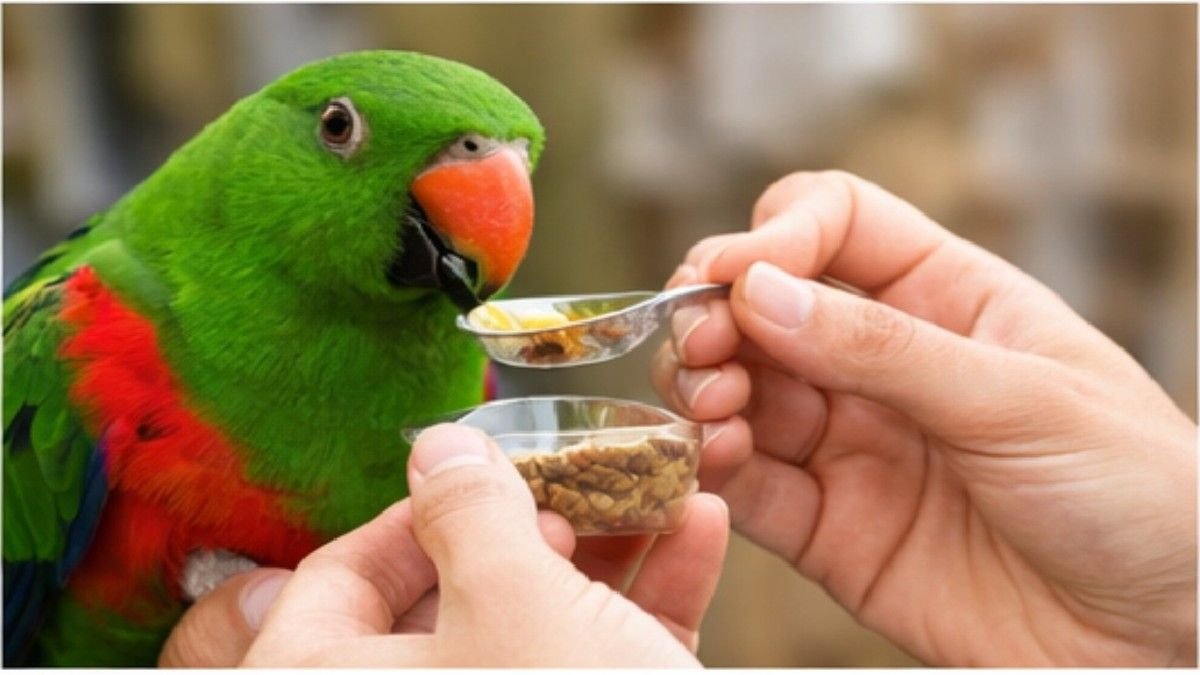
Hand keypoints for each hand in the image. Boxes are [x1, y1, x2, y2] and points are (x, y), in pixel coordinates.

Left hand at [159, 423, 727, 666]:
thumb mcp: (514, 599)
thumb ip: (468, 509)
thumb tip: (438, 448)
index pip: (335, 581)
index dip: (412, 511)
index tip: (478, 474)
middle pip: (447, 602)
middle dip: (526, 528)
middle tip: (572, 493)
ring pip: (533, 630)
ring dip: (604, 556)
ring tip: (656, 497)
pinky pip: (597, 665)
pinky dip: (645, 606)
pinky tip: (698, 536)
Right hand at [651, 170, 1195, 665]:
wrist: (1161, 639)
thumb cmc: (1138, 495)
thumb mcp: (1022, 400)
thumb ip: (884, 350)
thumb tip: (759, 293)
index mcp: (947, 300)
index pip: (836, 225)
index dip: (776, 235)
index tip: (734, 274)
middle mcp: (885, 365)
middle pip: (766, 306)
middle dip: (717, 314)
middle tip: (702, 345)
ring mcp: (852, 446)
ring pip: (741, 393)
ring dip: (705, 388)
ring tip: (711, 404)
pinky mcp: (830, 530)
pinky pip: (749, 486)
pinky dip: (713, 467)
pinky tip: (712, 457)